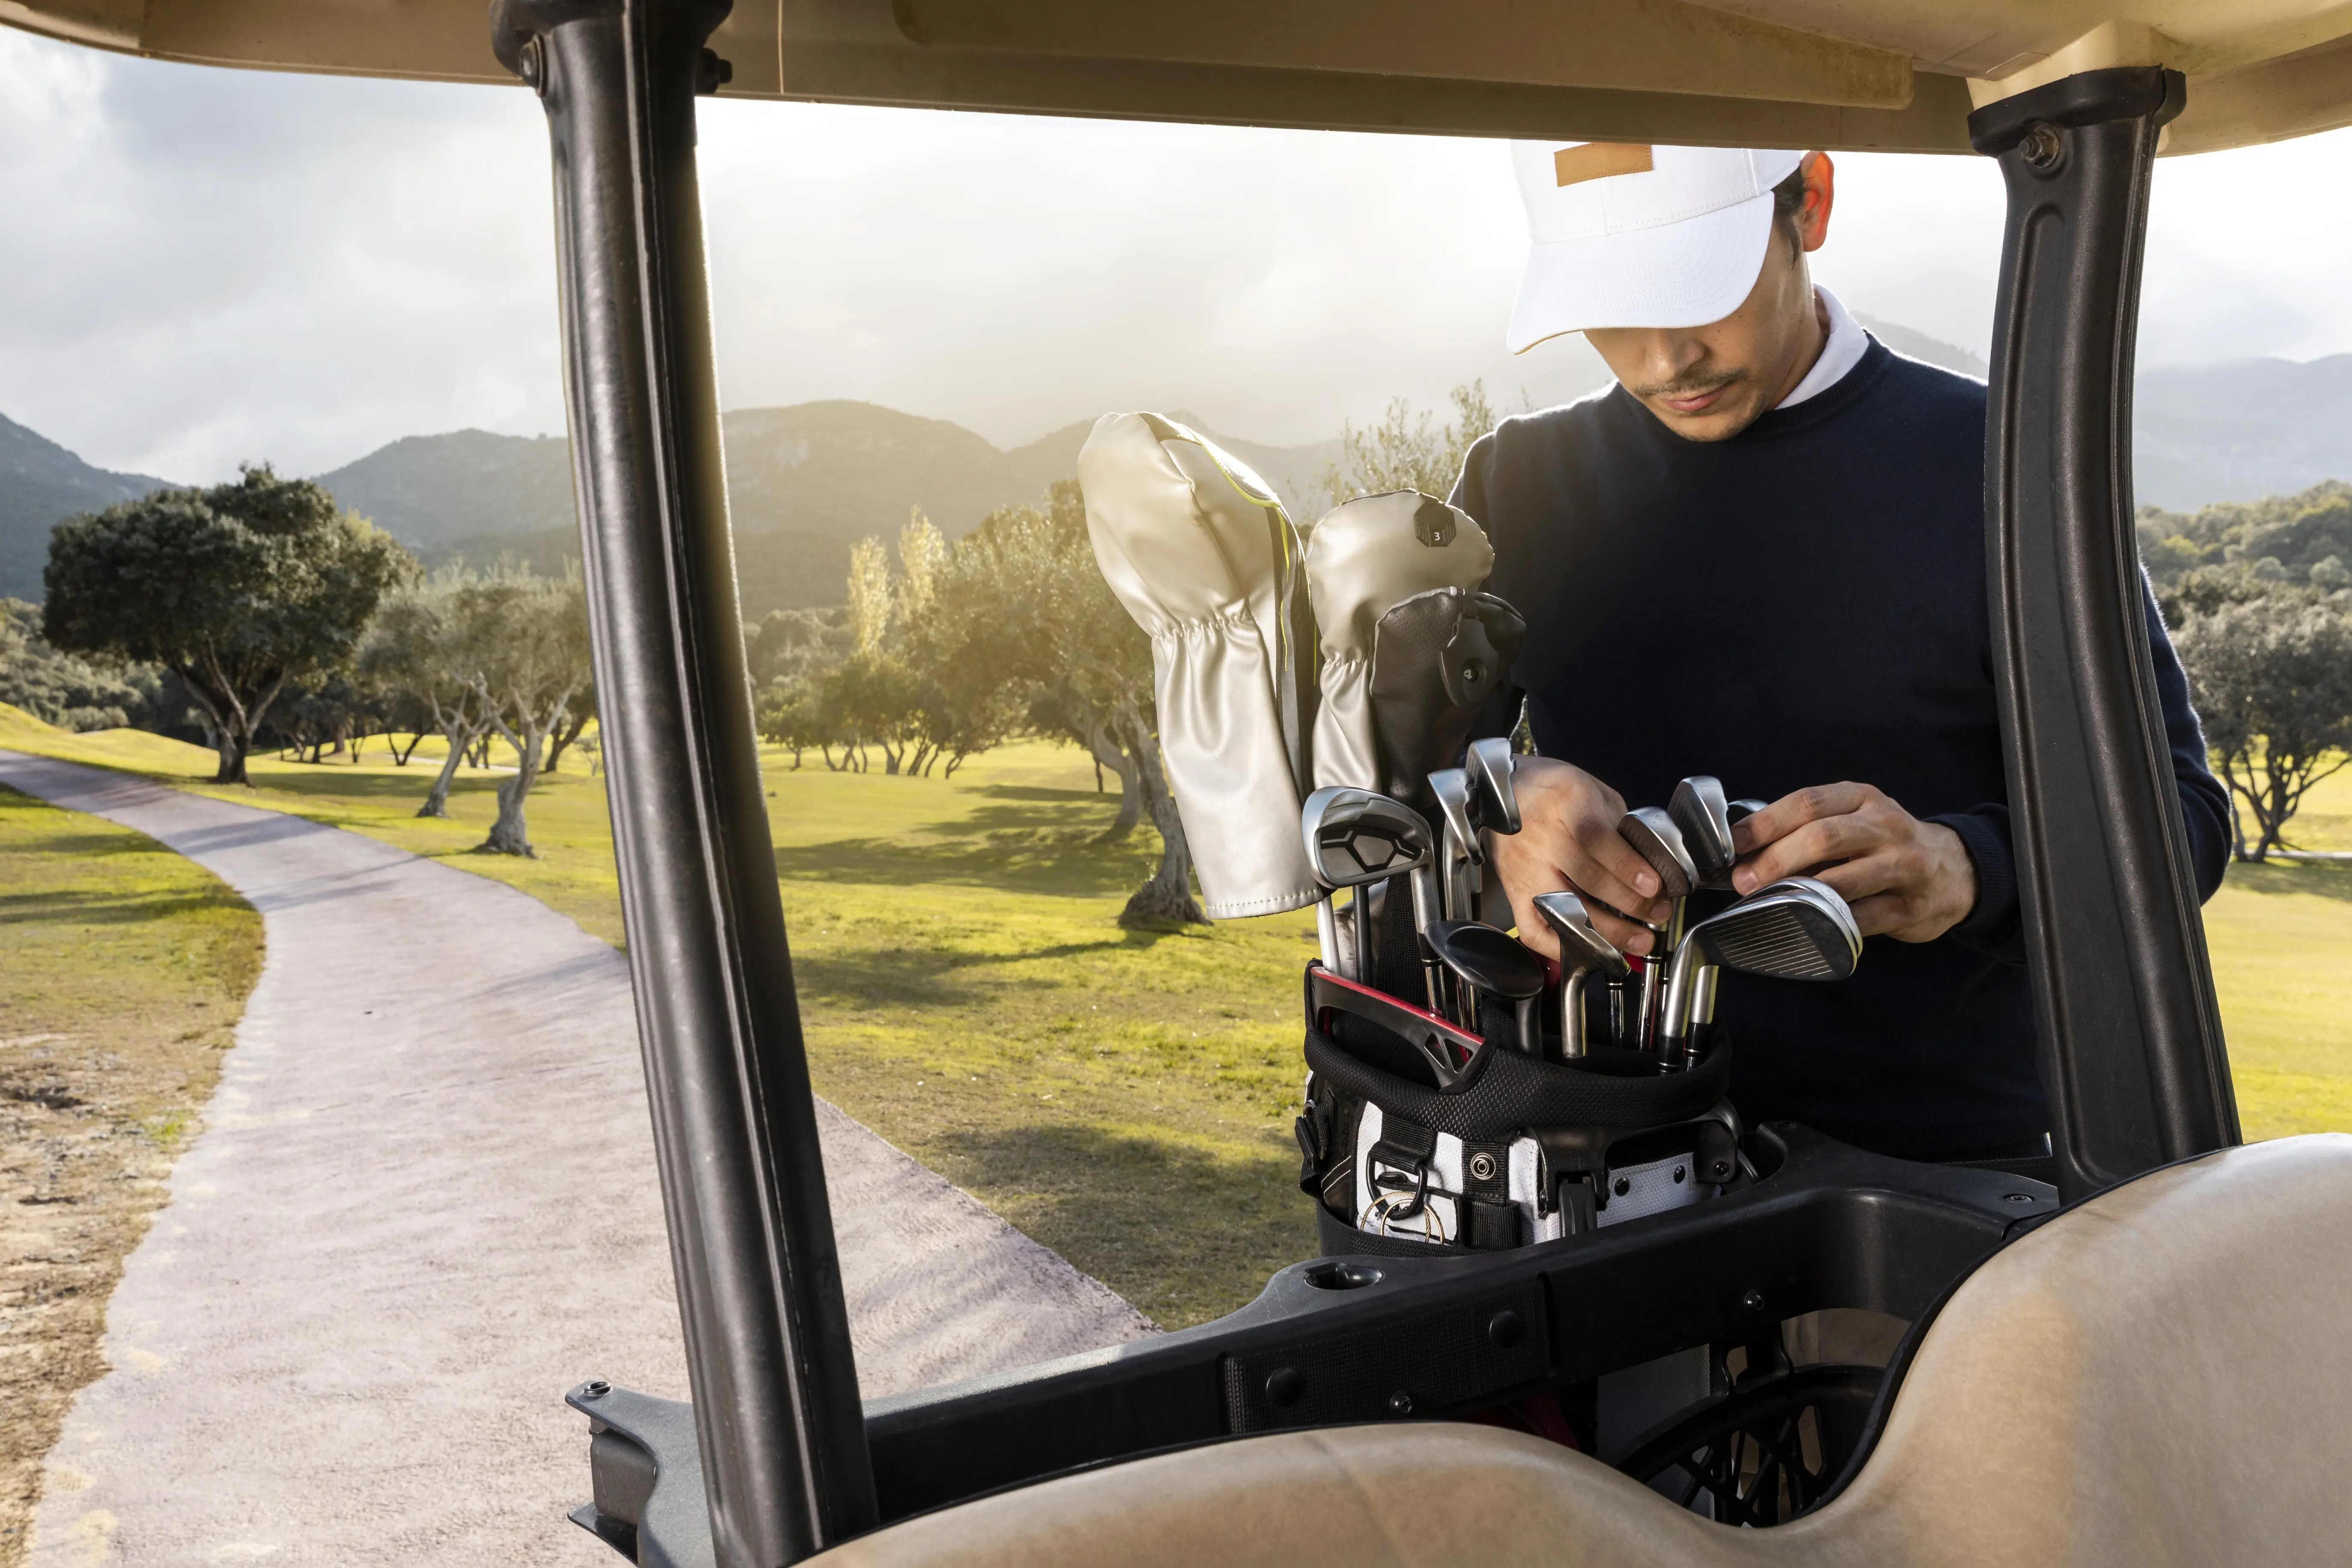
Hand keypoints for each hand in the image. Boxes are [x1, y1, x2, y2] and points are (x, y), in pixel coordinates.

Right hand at [1491, 757, 1675, 957]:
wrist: (1501, 792)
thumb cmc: (1555, 790)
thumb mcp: (1594, 790)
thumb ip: (1619, 825)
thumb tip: (1649, 866)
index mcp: (1565, 802)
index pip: (1596, 839)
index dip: (1627, 866)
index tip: (1654, 886)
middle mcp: (1541, 838)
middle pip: (1586, 878)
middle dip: (1630, 902)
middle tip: (1659, 912)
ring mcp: (1523, 869)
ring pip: (1565, 909)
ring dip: (1607, 931)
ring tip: (1639, 939)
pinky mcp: (1512, 892)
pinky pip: (1533, 930)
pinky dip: (1561, 948)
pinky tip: (1590, 951)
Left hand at [1730, 783, 1977, 941]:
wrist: (1954, 869)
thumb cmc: (1884, 844)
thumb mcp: (1853, 819)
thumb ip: (1809, 827)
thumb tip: (1747, 851)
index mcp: (1861, 798)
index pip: (1808, 802)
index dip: (1766, 822)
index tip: (1735, 842)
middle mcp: (1884, 826)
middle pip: (1823, 837)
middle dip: (1776, 859)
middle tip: (1744, 881)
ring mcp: (1902, 865)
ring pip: (1843, 879)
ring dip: (1798, 893)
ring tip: (1766, 904)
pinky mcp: (1910, 906)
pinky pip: (1862, 918)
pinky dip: (1829, 924)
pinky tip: (1805, 927)